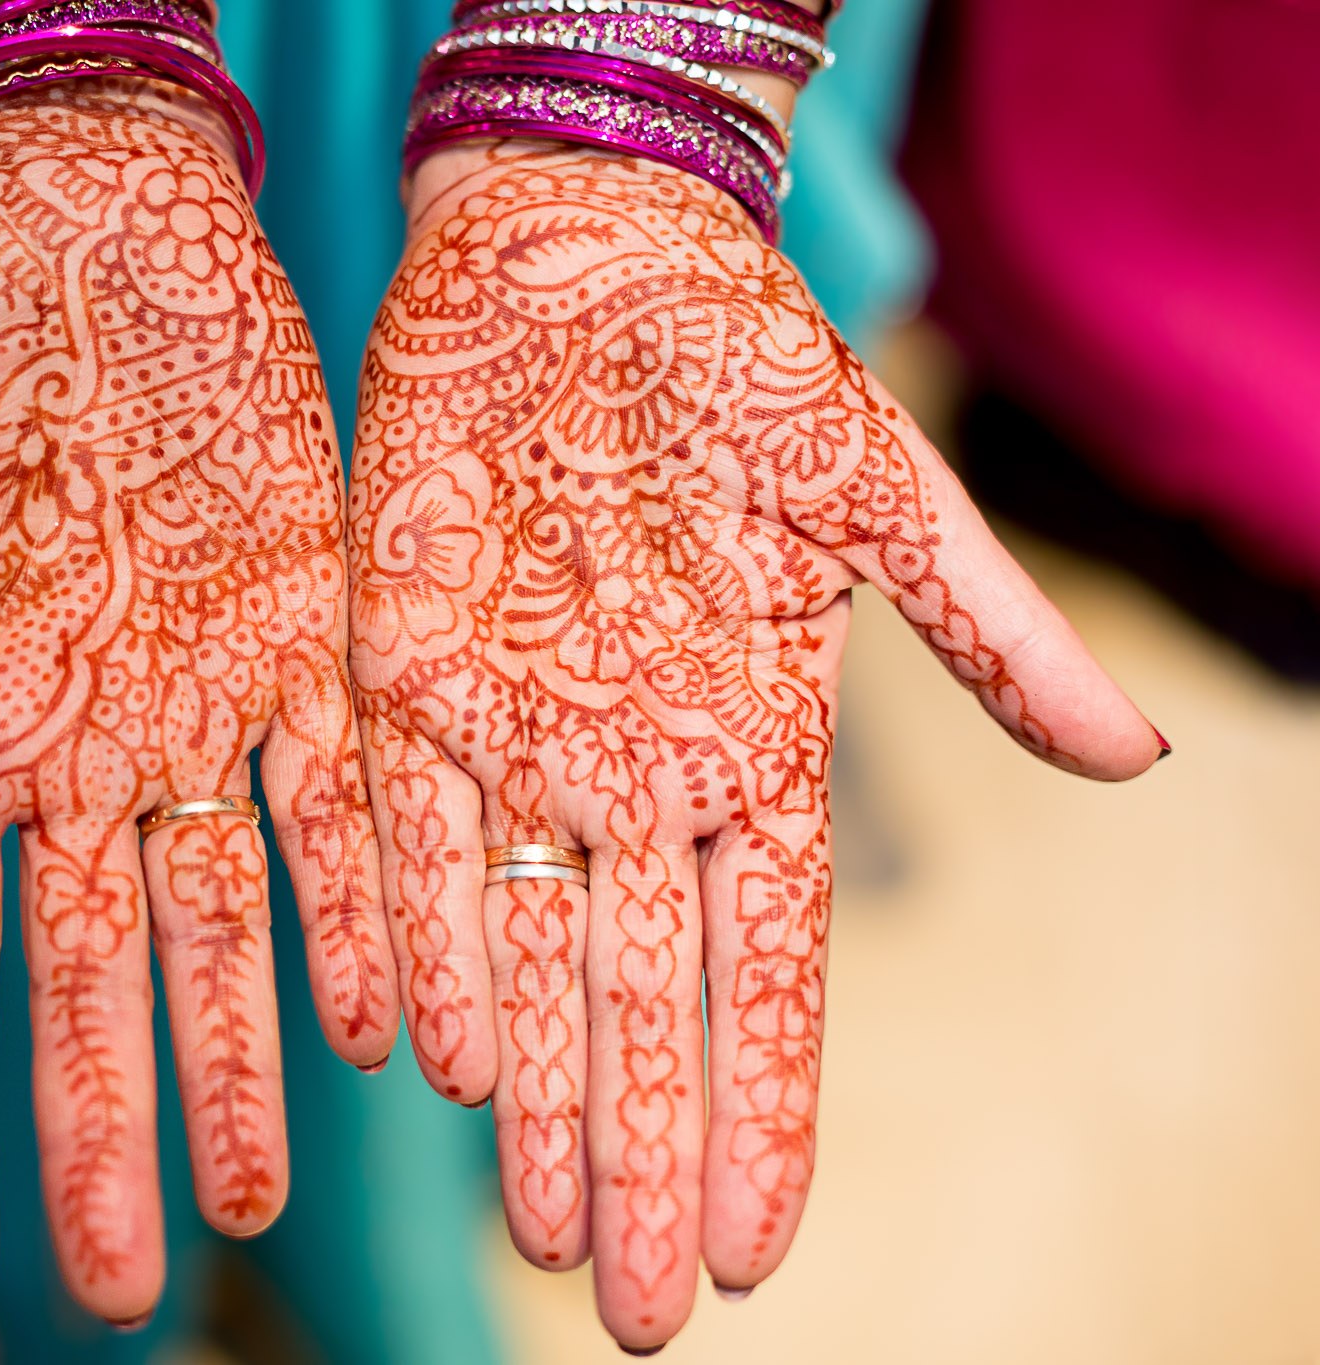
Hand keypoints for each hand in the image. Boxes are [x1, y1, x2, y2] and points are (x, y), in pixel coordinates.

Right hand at [0, 81, 395, 1319]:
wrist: (75, 212)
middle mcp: (79, 751)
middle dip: (104, 1130)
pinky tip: (378, 1022)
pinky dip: (361, 907)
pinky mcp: (306, 641)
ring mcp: (196, 706)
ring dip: (237, 1056)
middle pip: (91, 978)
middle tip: (126, 1285)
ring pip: (224, 918)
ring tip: (256, 1192)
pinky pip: (342, 800)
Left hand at [350, 144, 1159, 1347]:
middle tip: (635, 1309)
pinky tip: (445, 1064)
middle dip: (644, 1155)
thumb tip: (1131, 758)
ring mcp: (519, 736)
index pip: (767, 970)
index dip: (766, 1108)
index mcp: (750, 744)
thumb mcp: (874, 488)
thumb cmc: (739, 357)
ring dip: (537, 1099)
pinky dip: (428, 947)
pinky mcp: (410, 681)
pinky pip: (414, 840)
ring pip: (527, 953)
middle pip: (642, 1004)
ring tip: (540, 1232)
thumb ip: (979, 628)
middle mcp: (632, 771)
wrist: (573, 250)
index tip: (758, 1245)